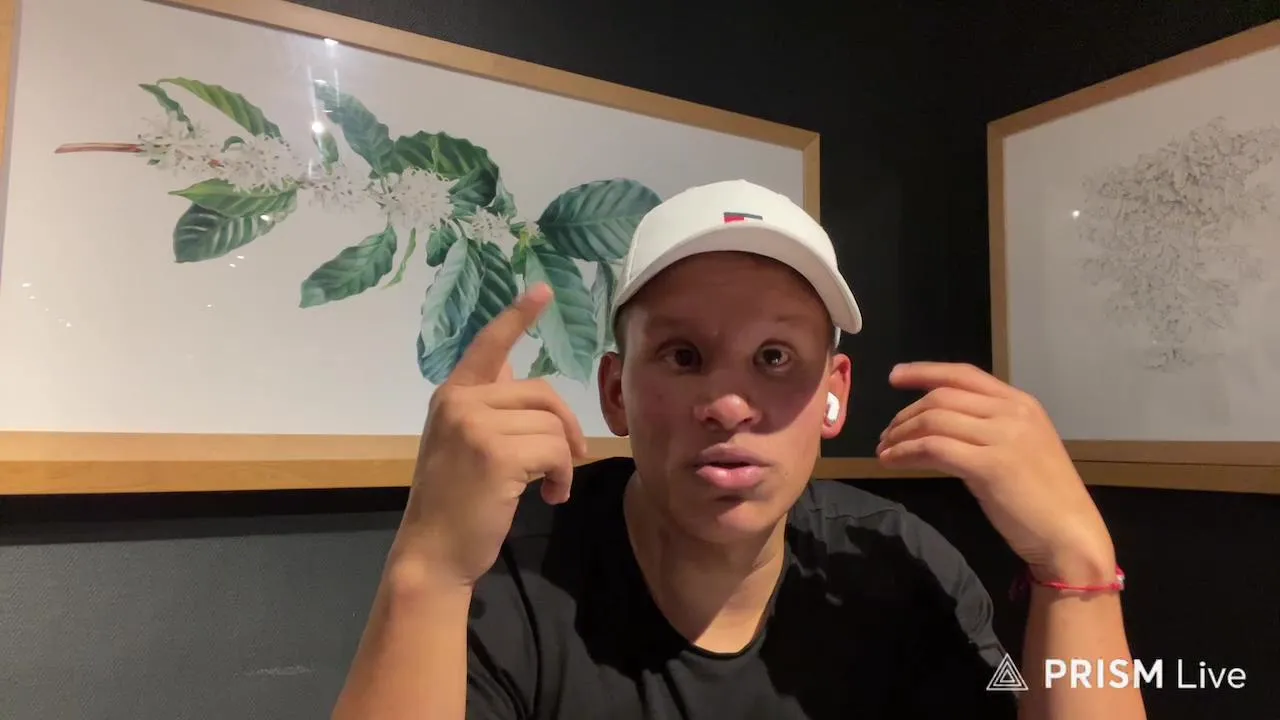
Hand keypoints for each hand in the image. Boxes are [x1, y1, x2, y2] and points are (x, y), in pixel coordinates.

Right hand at [392, 283, 588, 588]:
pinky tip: (551, 497)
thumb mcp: (462, 444)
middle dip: (564, 427)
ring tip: (549, 488)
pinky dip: (562, 477)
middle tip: (569, 461)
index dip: (517, 316)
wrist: (432, 553)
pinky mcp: (497, 454)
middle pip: (542, 392)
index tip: (542, 289)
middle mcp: (460, 401)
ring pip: (552, 426)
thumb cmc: (452, 505)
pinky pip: (555, 451)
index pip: (489, 345)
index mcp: (452, 395)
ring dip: (562, 461)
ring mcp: (476, 426)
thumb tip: (518, 375)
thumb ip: (487, 408)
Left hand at [876, 362, 1115, 582]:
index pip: (964, 375)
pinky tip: (892, 462)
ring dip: (900, 435)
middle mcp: (1012, 412)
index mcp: (1021, 403)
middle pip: (941, 397)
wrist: (1070, 534)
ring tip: (885, 451)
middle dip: (905, 413)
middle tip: (886, 434)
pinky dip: (906, 453)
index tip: (895, 376)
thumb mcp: (1019, 448)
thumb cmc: (1044, 498)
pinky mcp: (989, 465)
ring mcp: (1002, 437)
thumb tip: (939, 427)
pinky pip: (934, 448)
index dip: (925, 372)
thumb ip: (988, 430)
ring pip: (933, 420)